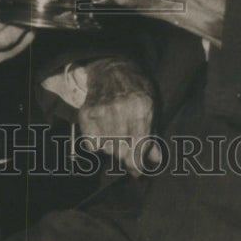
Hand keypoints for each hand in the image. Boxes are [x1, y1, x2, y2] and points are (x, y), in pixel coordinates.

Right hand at [77, 57, 159, 176]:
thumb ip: (153, 136)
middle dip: (126, 155)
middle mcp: (121, 110)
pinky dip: (97, 144)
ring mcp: (101, 111)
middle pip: (122, 151)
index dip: (138, 164)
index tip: (137, 172)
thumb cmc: (137, 89)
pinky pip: (91, 145)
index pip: (138, 147)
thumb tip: (154, 162)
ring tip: (116, 134)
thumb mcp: (152, 107)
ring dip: (113, 148)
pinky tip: (103, 132)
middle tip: (127, 147)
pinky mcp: (86, 114)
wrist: (112, 68)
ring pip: (107, 149)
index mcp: (141, 108)